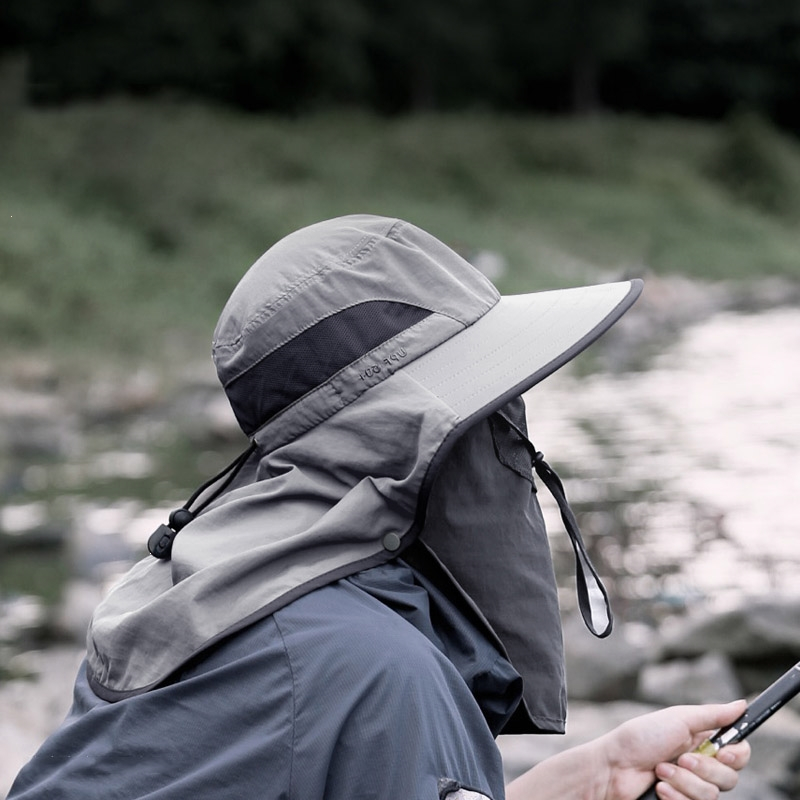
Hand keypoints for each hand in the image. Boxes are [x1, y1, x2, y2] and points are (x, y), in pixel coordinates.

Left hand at [597, 701, 750, 799]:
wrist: (613, 767)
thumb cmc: (640, 738)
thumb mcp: (677, 719)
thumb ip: (712, 715)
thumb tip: (742, 704)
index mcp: (702, 741)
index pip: (739, 753)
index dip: (737, 756)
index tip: (725, 754)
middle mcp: (700, 766)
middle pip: (729, 778)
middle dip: (703, 769)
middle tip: (681, 758)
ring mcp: (690, 787)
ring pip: (711, 795)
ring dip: (683, 782)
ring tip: (660, 770)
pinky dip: (676, 797)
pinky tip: (659, 788)